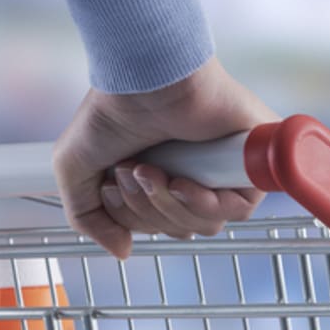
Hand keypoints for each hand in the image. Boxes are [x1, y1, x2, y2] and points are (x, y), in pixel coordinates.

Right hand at [52, 57, 277, 258]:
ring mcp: (225, 168)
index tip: (112, 185)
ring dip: (169, 205)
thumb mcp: (77, 170)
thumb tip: (123, 251)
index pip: (159, 226)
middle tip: (131, 172)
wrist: (143, 79)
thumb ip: (89, 217)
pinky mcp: (252, 162)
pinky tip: (182, 182)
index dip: (134, 218)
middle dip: (147, 210)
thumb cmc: (111, 111)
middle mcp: (196, 174)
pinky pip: (238, 210)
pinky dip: (204, 203)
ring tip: (150, 170)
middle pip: (181, 230)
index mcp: (163, 176)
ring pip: (206, 225)